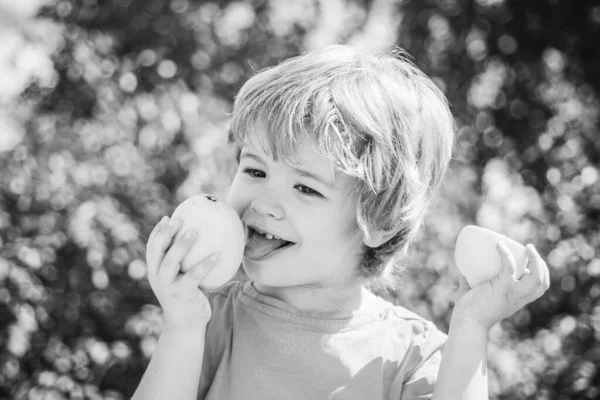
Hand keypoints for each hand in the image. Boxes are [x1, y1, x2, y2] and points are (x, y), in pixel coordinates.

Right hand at [146, 216, 219, 330]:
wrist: (185, 326)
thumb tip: (202, 239)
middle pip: (157, 252)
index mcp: (155, 272)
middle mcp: (157, 278)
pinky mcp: (182, 294)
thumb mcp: (179, 279)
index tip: (167, 218)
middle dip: (165, 234)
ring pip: (170, 262)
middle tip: (178, 220)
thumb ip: (183, 263)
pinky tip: (218, 254)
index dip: (157, 232)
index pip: (151, 248)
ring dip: (181, 245)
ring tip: (194, 232)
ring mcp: (168, 287)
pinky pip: (194, 276)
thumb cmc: (186, 297)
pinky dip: (206, 264)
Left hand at [452, 241, 549, 330]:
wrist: (465, 323)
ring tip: (527, 247)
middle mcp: (517, 298)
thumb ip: (470, 281)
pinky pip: (510, 269)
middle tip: (530, 249)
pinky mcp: (500, 289)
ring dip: (535, 260)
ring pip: (536, 279)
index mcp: (516, 299)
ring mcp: (511, 295)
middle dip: (542, 264)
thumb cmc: (467, 310)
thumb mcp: (475, 294)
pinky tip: (499, 245)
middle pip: (543, 283)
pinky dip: (507, 255)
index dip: (540, 272)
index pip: (538, 288)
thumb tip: (463, 268)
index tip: (530, 260)